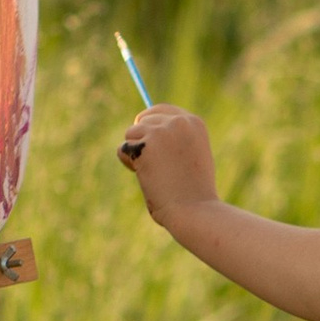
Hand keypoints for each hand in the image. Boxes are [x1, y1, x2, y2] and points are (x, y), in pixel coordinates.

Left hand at [120, 101, 216, 229]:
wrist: (195, 210)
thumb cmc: (195, 193)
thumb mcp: (192, 158)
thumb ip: (176, 141)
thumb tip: (146, 134)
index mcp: (195, 123)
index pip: (162, 110)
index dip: (150, 122)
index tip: (146, 137)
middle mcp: (179, 121)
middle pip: (144, 119)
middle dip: (142, 139)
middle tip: (153, 164)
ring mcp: (161, 131)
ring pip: (131, 134)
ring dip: (136, 154)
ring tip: (155, 175)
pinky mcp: (145, 145)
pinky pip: (124, 149)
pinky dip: (129, 164)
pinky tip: (147, 177)